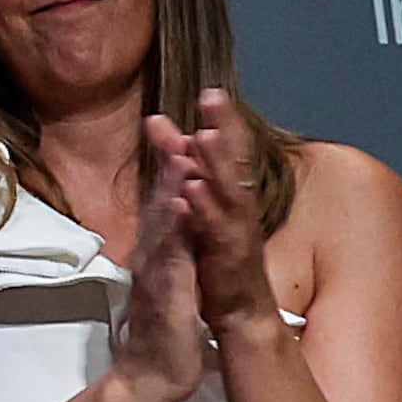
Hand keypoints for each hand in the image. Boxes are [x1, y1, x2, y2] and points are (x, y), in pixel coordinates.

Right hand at [98, 124, 213, 401]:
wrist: (147, 380)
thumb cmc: (162, 334)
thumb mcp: (168, 286)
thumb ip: (170, 255)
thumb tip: (174, 229)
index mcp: (158, 254)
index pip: (166, 201)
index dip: (174, 164)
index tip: (182, 127)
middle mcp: (152, 256)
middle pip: (161, 200)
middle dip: (171, 159)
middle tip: (172, 119)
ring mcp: (156, 273)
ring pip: (164, 222)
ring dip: (171, 184)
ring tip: (182, 149)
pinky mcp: (166, 293)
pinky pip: (171, 256)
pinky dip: (175, 227)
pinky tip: (181, 204)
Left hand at [166, 87, 276, 327]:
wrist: (238, 309)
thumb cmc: (219, 257)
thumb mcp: (199, 210)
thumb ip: (183, 169)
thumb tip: (163, 130)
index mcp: (229, 195)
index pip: (226, 152)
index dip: (221, 122)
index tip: (209, 92)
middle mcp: (236, 208)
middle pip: (231, 162)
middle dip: (223, 128)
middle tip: (213, 96)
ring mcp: (233, 232)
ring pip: (226, 192)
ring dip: (216, 164)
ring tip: (204, 135)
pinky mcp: (225, 258)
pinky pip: (213, 231)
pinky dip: (202, 209)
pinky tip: (188, 190)